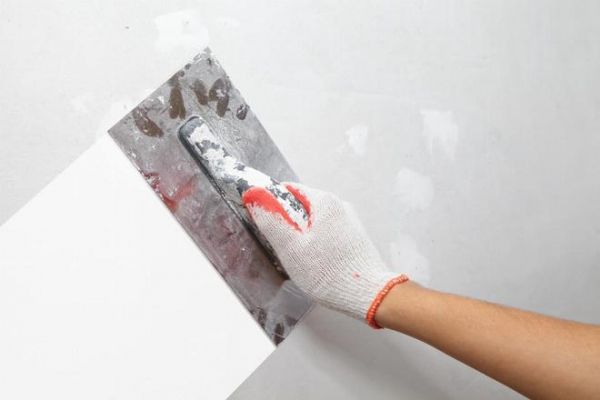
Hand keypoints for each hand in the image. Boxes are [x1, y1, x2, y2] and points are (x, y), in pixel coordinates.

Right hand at [242, 182, 407, 326]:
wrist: (369, 295)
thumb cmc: (329, 273)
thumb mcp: (291, 247)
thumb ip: (271, 219)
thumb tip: (254, 195)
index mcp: (324, 201)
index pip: (287, 190)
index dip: (270, 204)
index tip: (264, 224)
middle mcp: (339, 206)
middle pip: (301, 206)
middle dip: (287, 224)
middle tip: (283, 248)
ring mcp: (349, 222)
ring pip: (313, 222)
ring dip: (301, 237)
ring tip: (300, 260)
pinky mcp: (354, 238)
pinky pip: (326, 234)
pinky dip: (315, 244)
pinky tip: (316, 264)